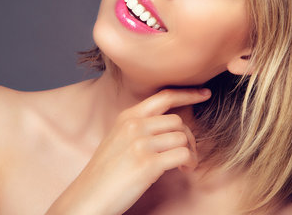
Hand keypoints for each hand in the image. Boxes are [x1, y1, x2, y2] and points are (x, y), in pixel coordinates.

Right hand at [45, 87, 210, 214]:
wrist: (87, 198)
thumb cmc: (105, 173)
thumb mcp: (118, 139)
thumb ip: (139, 127)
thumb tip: (172, 125)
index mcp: (127, 117)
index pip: (163, 97)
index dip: (187, 93)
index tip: (204, 93)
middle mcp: (133, 126)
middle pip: (177, 121)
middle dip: (189, 137)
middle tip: (188, 153)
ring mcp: (140, 144)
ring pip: (183, 137)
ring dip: (191, 152)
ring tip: (185, 165)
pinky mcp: (147, 164)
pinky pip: (183, 154)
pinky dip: (190, 162)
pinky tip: (184, 170)